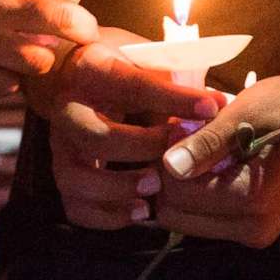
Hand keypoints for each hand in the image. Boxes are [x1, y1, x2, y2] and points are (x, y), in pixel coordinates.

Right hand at [28, 33, 226, 230]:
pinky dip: (107, 216)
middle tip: (174, 157)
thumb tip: (220, 105)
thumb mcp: (148, 63)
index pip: (131, 85)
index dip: (173, 98)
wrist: (84, 81)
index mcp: (92, 69)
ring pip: (74, 177)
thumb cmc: (127, 71)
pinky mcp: (63, 175)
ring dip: (116, 189)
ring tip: (154, 192)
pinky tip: (140, 210)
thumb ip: (179, 83)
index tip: (211, 109)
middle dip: (137, 149)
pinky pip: (75, 206)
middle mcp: (66, 108)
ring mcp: (59, 146)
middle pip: (91, 135)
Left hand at [154, 74, 279, 248]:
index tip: (178, 127)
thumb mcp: (246, 113)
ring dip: (187, 187)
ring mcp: (257, 233)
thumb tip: (169, 166)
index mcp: (250, 200)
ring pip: (190, 220)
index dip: (167, 157)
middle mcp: (252, 228)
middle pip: (178, 215)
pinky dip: (203, 195)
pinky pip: (211, 219)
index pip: (176, 192)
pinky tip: (214, 165)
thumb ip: (206, 143)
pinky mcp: (259, 229)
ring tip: (200, 151)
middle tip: (184, 141)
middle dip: (172, 179)